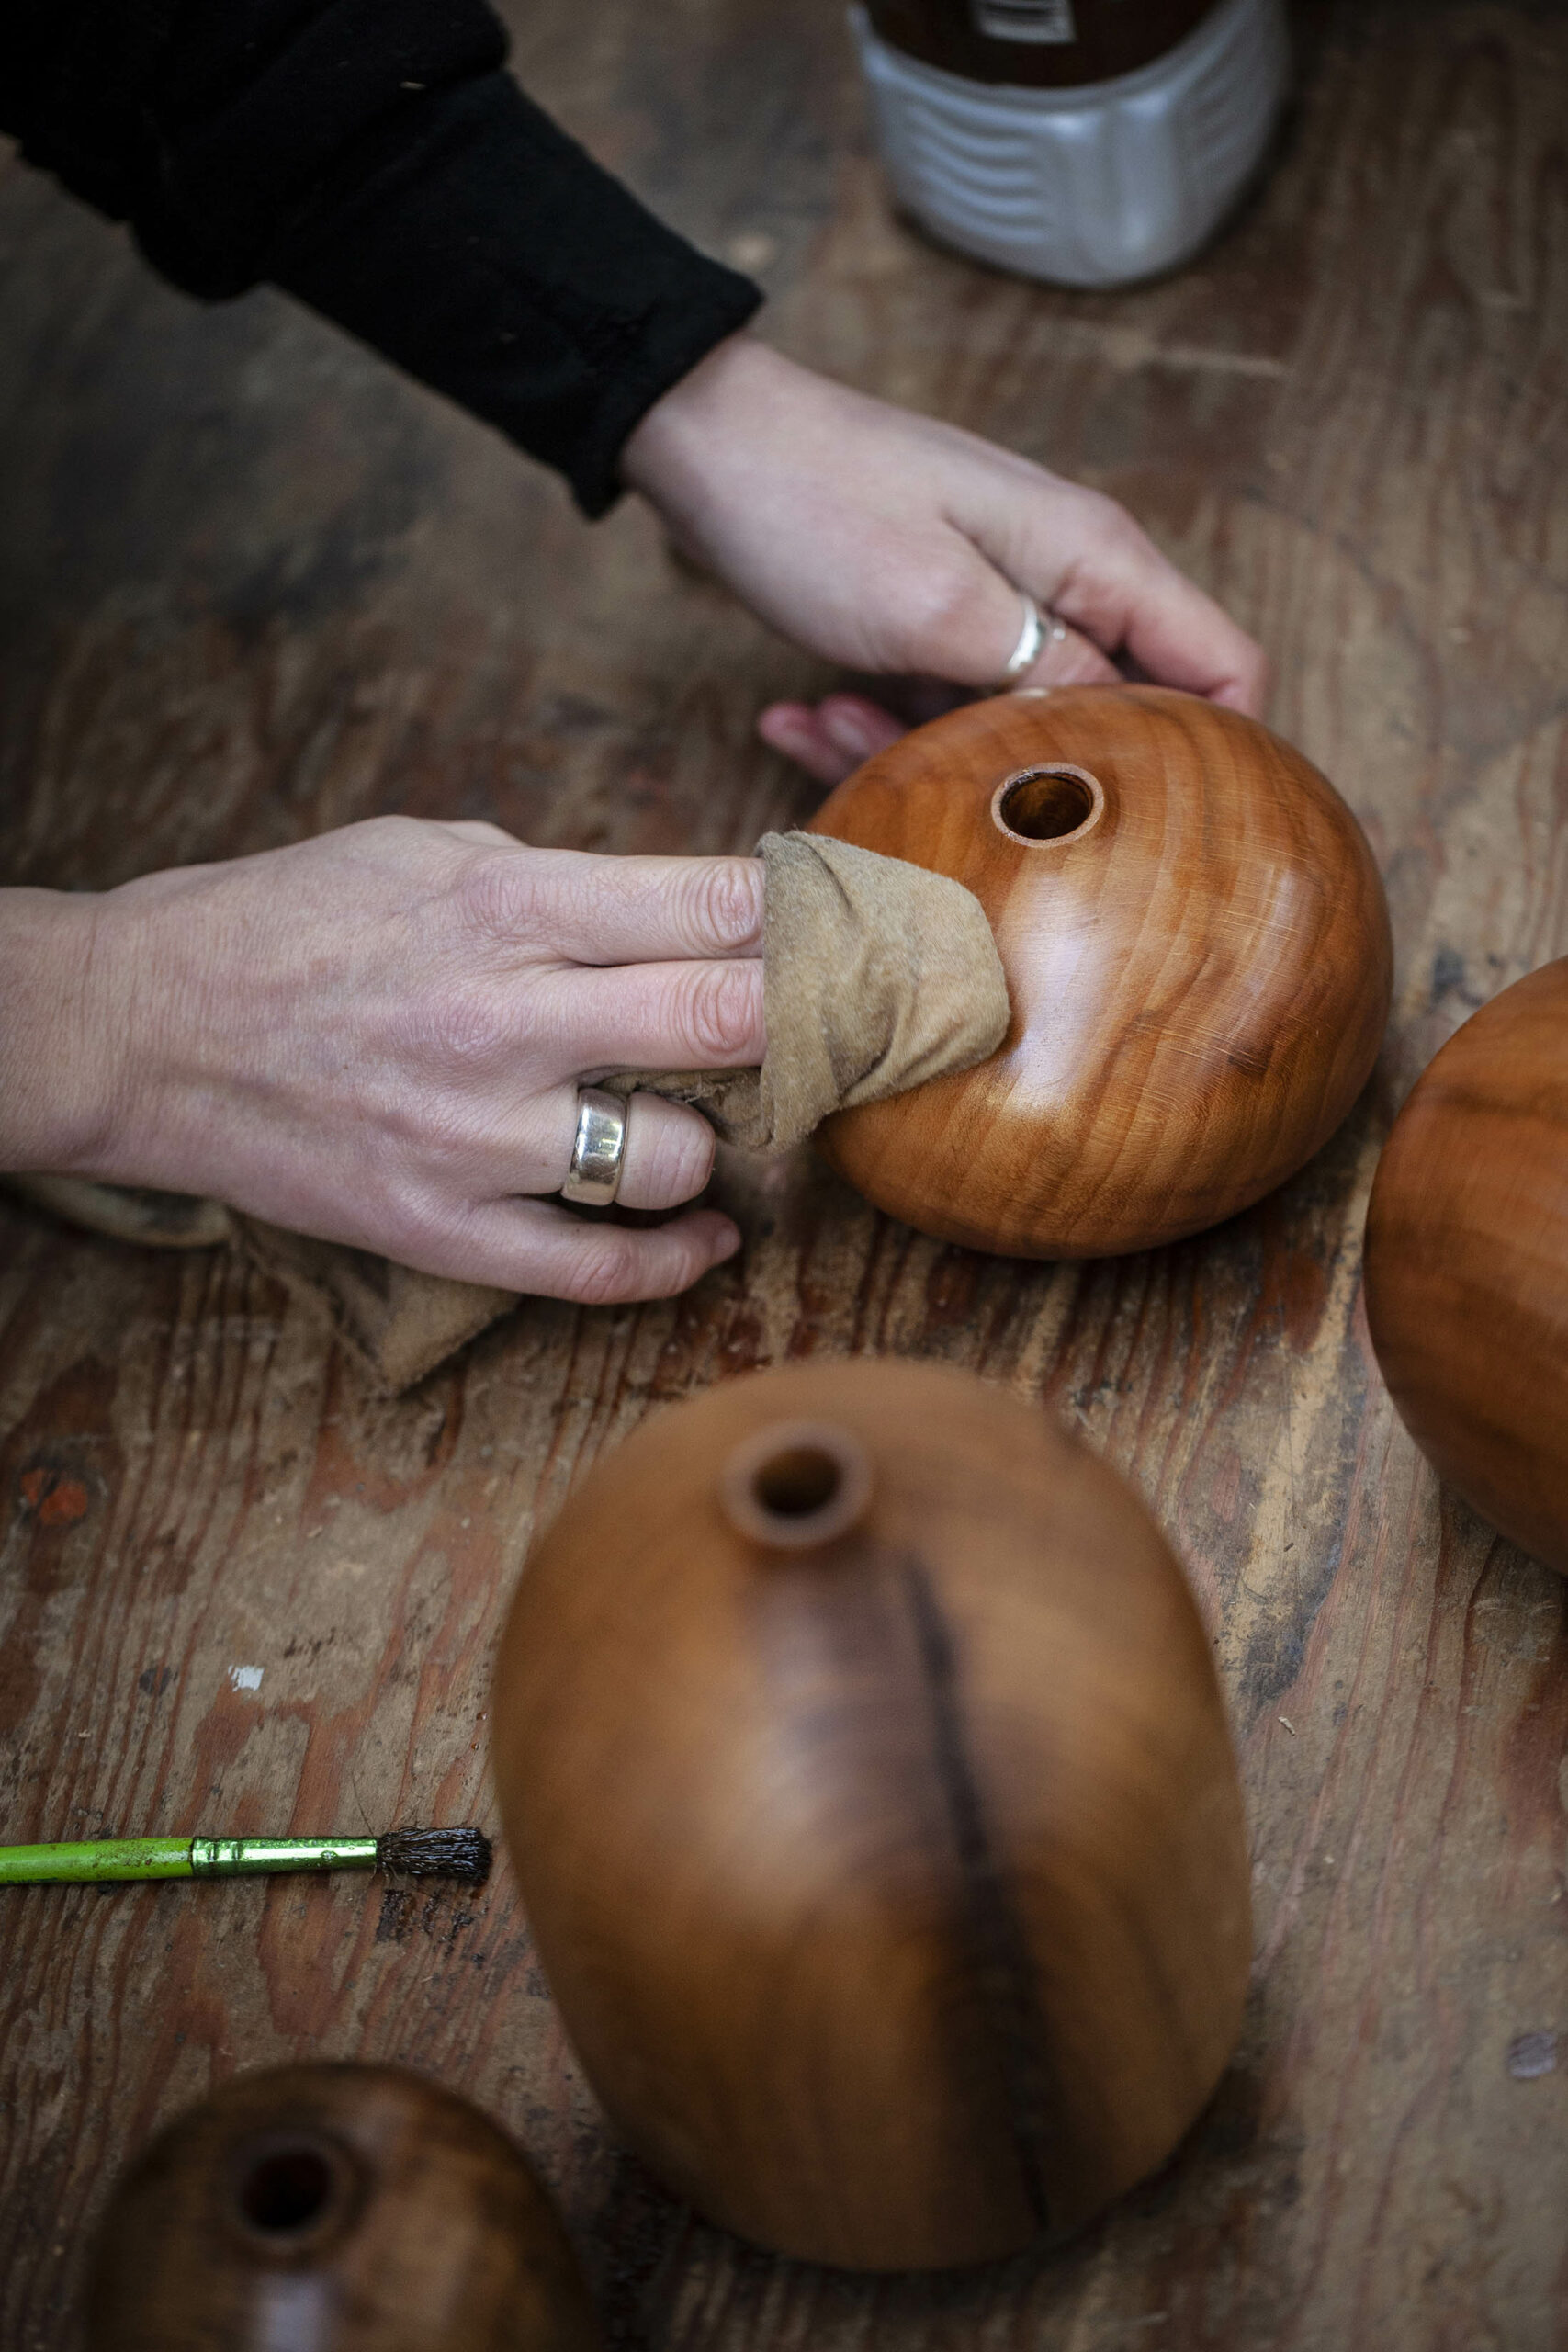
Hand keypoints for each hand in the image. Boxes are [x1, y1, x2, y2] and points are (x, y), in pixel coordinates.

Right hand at [0, 820, 765, 1301]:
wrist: (149, 1027)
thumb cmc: (294, 920)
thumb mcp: (430, 853)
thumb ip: (567, 884)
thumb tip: (697, 916)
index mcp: (507, 906)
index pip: (716, 906)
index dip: (807, 919)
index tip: (844, 930)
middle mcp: (504, 1021)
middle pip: (726, 1023)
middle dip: (799, 1023)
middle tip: (828, 1029)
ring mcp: (475, 1139)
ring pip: (672, 1157)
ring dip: (716, 1143)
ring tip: (710, 1124)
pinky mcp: (442, 1229)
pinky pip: (595, 1270)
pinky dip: (673, 1261)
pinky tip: (705, 1236)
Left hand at [622, 336, 1266, 784]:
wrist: (701, 443)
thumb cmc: (816, 500)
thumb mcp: (938, 607)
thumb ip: (1049, 672)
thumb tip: (1128, 730)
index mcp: (1095, 561)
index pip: (1223, 664)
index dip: (1219, 750)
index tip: (1164, 826)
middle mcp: (1063, 583)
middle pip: (1110, 714)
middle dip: (1030, 771)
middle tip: (945, 794)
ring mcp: (996, 605)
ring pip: (1005, 725)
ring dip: (921, 753)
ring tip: (830, 724)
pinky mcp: (931, 627)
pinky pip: (931, 707)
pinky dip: (870, 726)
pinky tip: (798, 715)